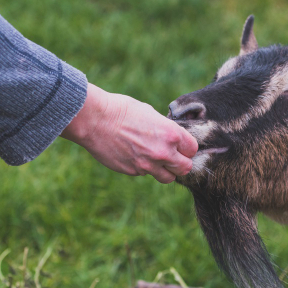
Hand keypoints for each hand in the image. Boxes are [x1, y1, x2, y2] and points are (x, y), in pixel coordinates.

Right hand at [61, 84, 197, 183]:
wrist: (94, 120)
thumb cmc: (121, 110)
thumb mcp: (150, 113)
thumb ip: (165, 129)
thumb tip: (171, 138)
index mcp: (171, 134)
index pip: (192, 150)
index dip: (187, 147)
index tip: (181, 145)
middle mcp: (163, 153)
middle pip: (185, 168)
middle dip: (181, 162)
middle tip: (172, 156)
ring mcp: (147, 165)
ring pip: (168, 178)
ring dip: (165, 170)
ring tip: (155, 159)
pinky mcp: (133, 172)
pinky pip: (145, 174)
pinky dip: (143, 168)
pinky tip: (133, 154)